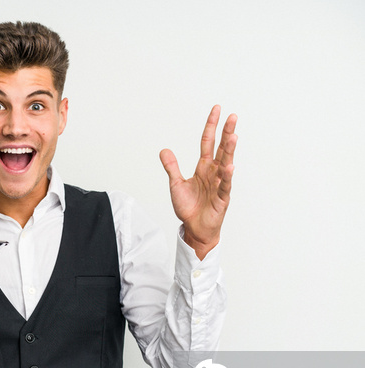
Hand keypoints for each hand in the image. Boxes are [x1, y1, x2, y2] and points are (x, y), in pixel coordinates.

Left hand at [160, 105, 237, 259]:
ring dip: (229, 150)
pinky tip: (228, 166)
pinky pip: (224, 185)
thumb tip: (164, 150)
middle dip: (226, 132)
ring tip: (233, 136)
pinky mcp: (221, 198)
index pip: (208, 142)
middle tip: (232, 116)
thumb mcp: (175, 184)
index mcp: (203, 167)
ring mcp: (219, 184)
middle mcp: (213, 172)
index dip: (211, 126)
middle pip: (221, 148)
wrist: (194, 228)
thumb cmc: (188, 207)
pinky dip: (226, 176)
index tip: (216, 110)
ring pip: (225, 163)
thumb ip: (171, 167)